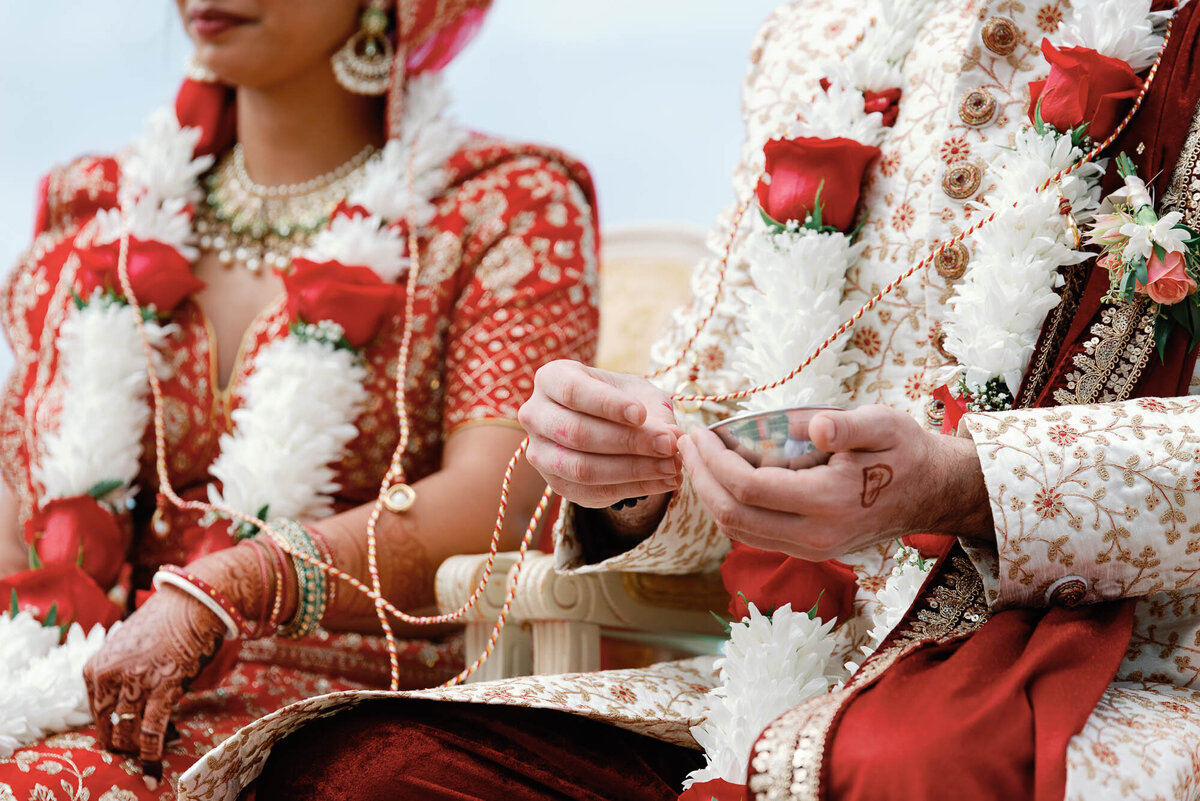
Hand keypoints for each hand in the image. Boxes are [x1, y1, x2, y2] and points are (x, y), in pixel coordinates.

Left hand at [83, 544, 266, 770]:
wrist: (194, 601)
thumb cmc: (164, 622)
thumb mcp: (126, 646)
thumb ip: (118, 675)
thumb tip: (125, 706)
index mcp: (95, 668)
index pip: (97, 714)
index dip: (112, 730)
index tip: (124, 738)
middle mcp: (109, 677)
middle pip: (109, 727)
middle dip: (123, 743)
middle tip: (137, 750)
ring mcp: (136, 682)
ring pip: (127, 732)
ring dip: (138, 748)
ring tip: (149, 756)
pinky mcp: (162, 687)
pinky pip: (152, 728)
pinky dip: (152, 750)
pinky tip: (154, 764)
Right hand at [519, 360, 682, 507]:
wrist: (608, 425)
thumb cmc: (622, 400)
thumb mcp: (640, 393)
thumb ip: (655, 412)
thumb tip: (673, 438)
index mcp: (551, 378)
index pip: (573, 392)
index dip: (607, 404)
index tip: (641, 414)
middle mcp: (535, 415)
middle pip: (577, 434)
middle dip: (629, 442)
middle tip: (670, 446)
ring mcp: (540, 453)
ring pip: (582, 469)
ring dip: (633, 471)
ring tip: (672, 467)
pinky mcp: (555, 484)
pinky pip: (591, 492)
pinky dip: (633, 489)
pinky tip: (663, 481)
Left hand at [677, 404, 991, 559]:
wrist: (934, 492)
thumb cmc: (905, 450)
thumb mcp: (884, 424)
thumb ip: (847, 426)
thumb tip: (813, 426)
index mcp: (829, 502)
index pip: (749, 489)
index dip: (714, 462)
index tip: (699, 432)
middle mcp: (816, 535)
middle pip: (733, 517)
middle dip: (700, 478)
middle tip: (686, 443)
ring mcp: (812, 549)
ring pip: (738, 531)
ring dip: (709, 495)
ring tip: (695, 458)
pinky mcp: (810, 550)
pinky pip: (754, 534)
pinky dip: (728, 507)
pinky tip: (720, 478)